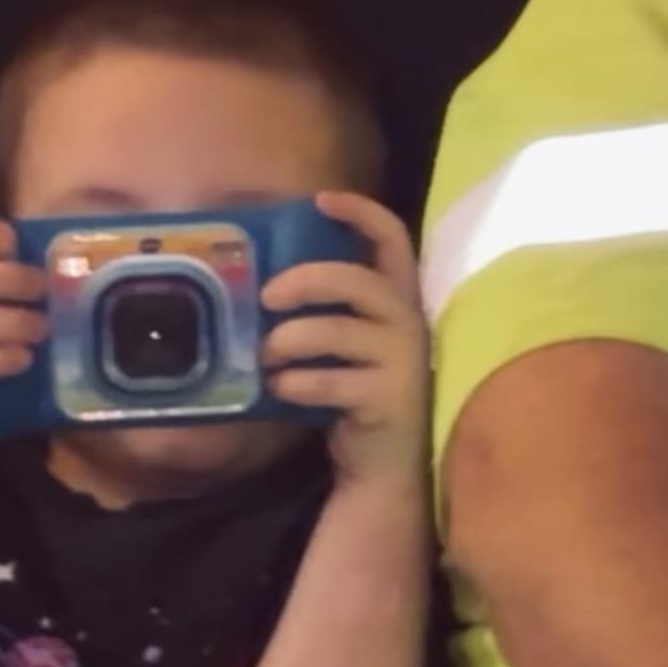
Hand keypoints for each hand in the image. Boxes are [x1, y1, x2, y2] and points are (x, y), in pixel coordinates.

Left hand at [261, 191, 429, 485]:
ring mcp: (402, 362)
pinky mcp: (388, 399)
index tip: (319, 201)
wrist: (382, 465)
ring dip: (287, 340)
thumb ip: (323, 309)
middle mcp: (408, 323)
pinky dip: (295, 382)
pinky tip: (280, 388)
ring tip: (265, 356)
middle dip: (305, 280)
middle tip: (266, 296)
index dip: (360, 212)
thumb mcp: (343, 341)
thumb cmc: (352, 392)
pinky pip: (329, 381)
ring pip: (335, 331)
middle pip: (357, 280)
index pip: (393, 239)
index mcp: (396, 299)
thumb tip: (259, 280)